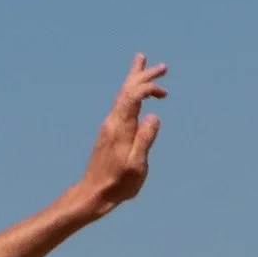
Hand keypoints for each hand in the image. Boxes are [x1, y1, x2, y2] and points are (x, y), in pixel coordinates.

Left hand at [77, 55, 166, 217]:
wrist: (93, 194)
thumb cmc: (117, 183)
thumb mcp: (136, 165)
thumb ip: (145, 139)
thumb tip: (153, 116)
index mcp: (120, 128)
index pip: (133, 96)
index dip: (148, 88)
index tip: (164, 95)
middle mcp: (113, 122)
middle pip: (127, 90)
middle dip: (144, 75)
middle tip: (162, 67)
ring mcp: (109, 126)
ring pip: (122, 95)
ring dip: (135, 79)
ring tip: (142, 62)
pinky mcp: (109, 132)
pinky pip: (121, 104)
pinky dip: (130, 92)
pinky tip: (134, 92)